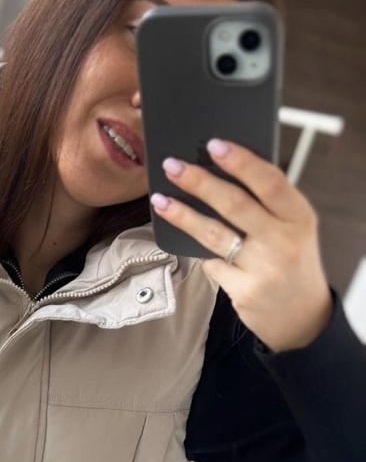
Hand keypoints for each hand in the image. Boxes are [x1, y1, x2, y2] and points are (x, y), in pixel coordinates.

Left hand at [150, 138, 332, 352]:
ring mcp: (263, 268)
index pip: (269, 181)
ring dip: (183, 215)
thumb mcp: (293, 230)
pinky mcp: (244, 290)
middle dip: (199, 182)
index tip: (213, 144)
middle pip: (235, 204)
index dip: (241, 161)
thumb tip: (218, 173)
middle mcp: (284, 241)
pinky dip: (201, 252)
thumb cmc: (291, 262)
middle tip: (172, 166)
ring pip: (215, 234)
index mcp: (299, 217)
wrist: (301, 316)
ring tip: (160, 200)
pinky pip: (211, 264)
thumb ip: (268, 206)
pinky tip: (189, 242)